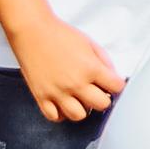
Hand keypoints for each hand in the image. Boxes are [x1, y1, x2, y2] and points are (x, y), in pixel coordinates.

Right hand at [6, 14, 125, 123]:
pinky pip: (54, 117)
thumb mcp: (90, 44)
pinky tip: (63, 103)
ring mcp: (57, 92)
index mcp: (91, 68)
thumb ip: (104, 62)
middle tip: (98, 91)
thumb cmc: (59, 35)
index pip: (116, 87)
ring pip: (78, 115)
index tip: (112, 84)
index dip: (116, 85)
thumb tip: (113, 76)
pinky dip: (61, 113)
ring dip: (83, 108)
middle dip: (103, 98)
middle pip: (101, 105)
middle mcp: (75, 83)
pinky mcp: (40, 96)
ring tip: (80, 98)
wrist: (32, 32)